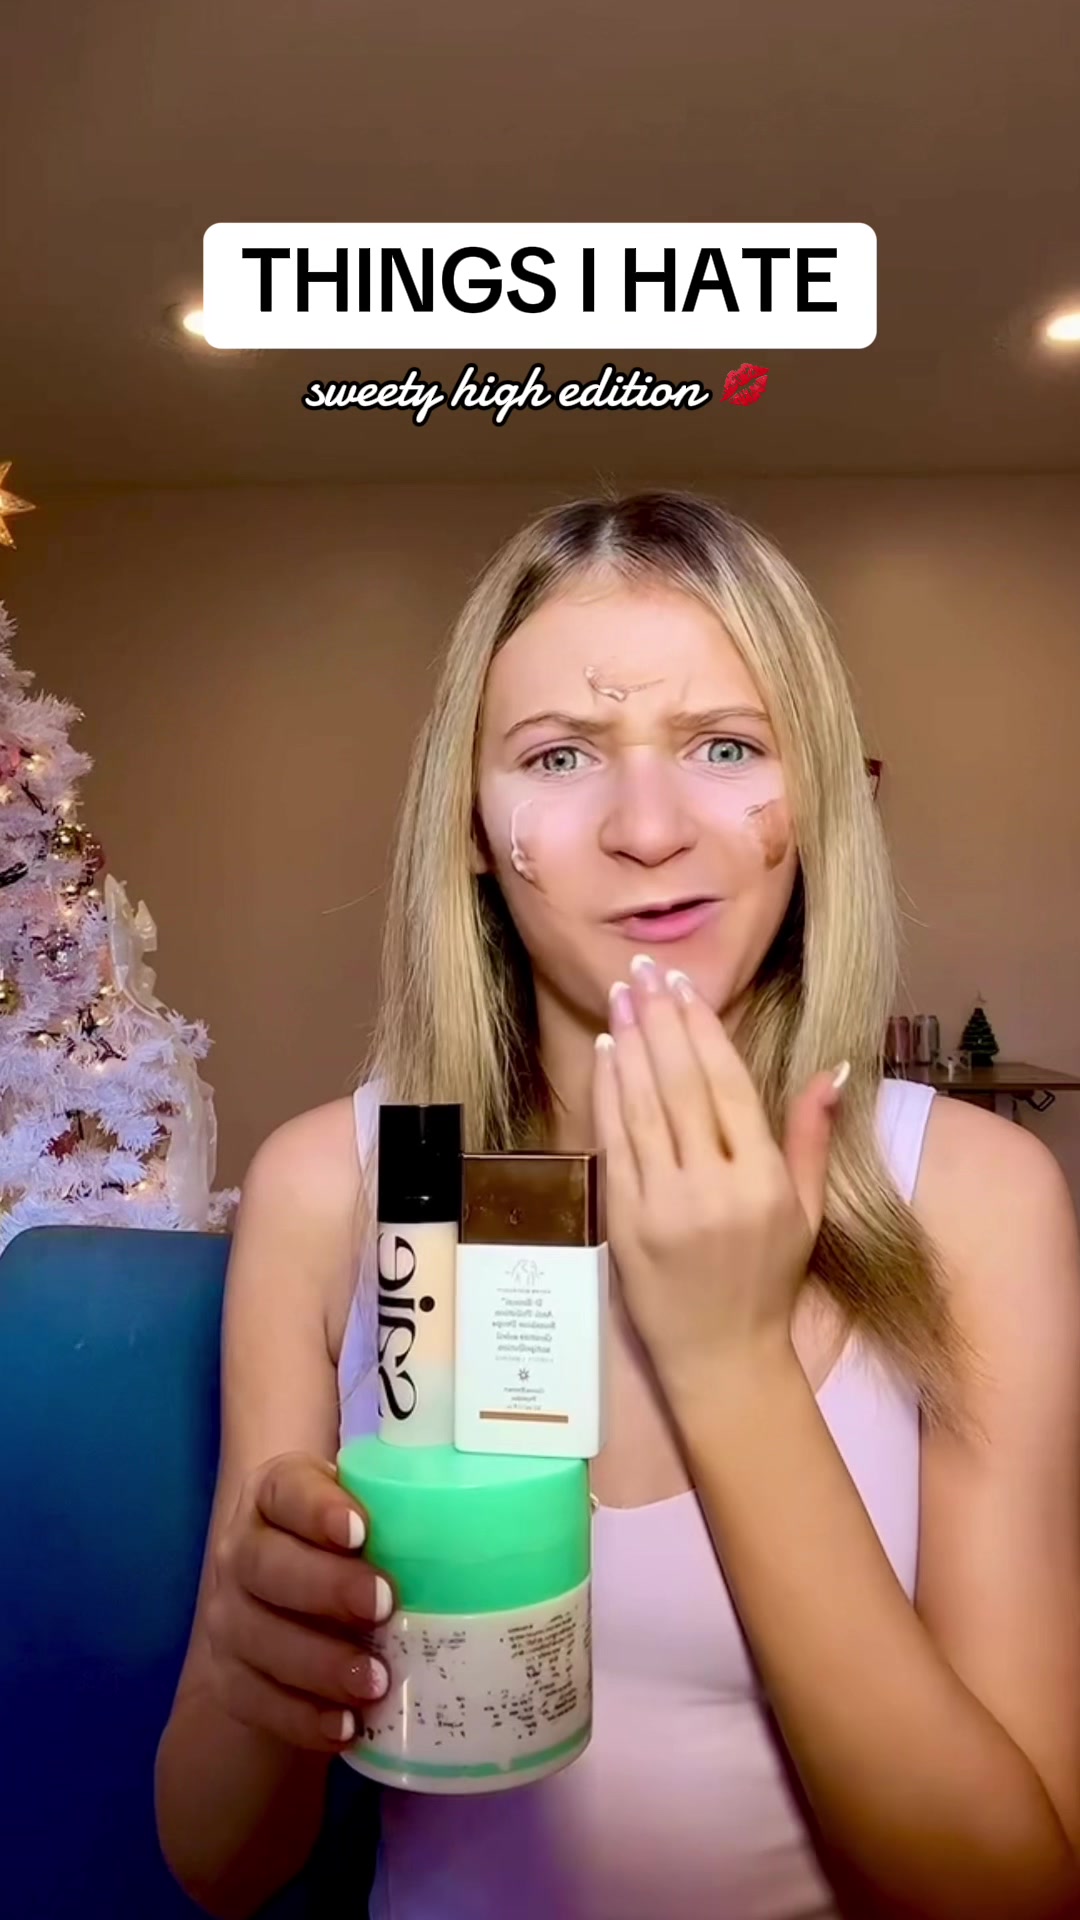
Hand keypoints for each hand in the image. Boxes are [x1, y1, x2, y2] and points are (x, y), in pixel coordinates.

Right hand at [206, 1451, 393, 1753]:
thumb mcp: (370, 1519)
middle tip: (383, 1605)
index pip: (286, 1490)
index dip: (318, 1508)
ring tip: (375, 1681)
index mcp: (274, 1496)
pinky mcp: (229, 1678)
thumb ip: (408, 1514)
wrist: (291, 1609)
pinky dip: (300, 1718)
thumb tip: (497, 1522)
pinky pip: (255, 1701)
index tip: (360, 1531)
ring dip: (319, 1662)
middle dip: (325, 1587)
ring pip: (258, 1637)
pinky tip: (344, 1727)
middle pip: (267, 1564)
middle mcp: (241, 1551)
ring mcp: (227, 1618)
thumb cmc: (349, 1552)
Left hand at [591, 953, 847, 1402]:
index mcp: (763, 1181)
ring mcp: (663, 1205)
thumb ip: (812, 1136)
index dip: (703, 1029)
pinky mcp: (624, 1221)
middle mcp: (712, 1188)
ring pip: (642, 1107)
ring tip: (621, 997)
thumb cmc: (769, 1281)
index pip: (728, 1086)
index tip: (685, 985)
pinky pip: (613, 1143)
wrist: (722, 1358)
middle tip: (644, 970)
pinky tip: (605, 1055)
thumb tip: (832, 1068)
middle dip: (661, 1020)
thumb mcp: (808, 1212)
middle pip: (681, 1085)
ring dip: (629, 1045)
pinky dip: (606, 1095)